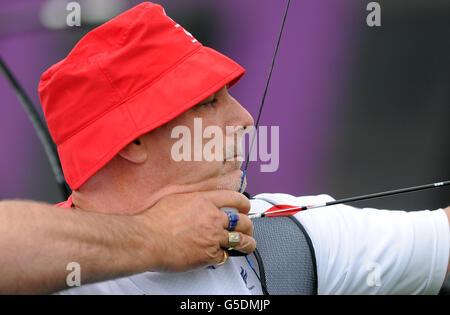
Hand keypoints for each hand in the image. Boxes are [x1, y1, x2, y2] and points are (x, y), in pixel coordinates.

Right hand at [132, 190, 255, 271]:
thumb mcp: (177, 199)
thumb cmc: (155, 220)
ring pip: (240, 240)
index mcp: (206, 201)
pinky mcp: (209, 254)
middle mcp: (213, 218)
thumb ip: (194, 200)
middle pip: (242, 221)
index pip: (235, 199)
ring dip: (247, 244)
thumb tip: (199, 203)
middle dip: (248, 226)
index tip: (245, 208)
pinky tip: (220, 255)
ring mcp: (213, 237)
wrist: (147, 238)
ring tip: (247, 245)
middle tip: (247, 229)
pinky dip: (223, 257)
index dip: (244, 204)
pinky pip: (224, 256)